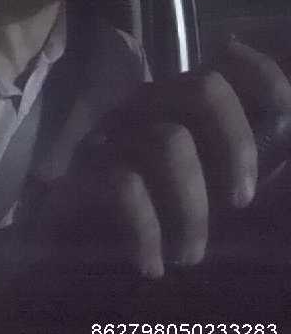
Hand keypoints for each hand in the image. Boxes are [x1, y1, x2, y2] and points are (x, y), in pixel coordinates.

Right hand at [33, 37, 286, 277]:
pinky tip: (151, 264)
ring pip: (169, 141)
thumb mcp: (207, 194)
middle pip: (204, 88)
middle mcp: (145, 110)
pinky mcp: (79, 171)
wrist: (65, 266)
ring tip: (189, 256)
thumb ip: (240, 165)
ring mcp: (110, 136)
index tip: (283, 117)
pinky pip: (124, 185)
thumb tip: (266, 108)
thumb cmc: (149, 227)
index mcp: (180, 108)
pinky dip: (147, 230)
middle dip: (237, 144)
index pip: (229, 68)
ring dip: (193, 209)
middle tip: (240, 202)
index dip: (262, 80)